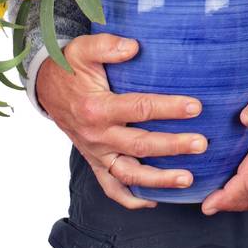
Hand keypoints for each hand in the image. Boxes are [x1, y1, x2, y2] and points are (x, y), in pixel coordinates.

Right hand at [37, 33, 207, 209]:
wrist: (46, 88)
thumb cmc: (70, 67)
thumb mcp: (83, 49)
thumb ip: (108, 46)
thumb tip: (133, 47)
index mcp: (97, 108)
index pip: (139, 109)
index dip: (169, 108)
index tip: (196, 107)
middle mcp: (97, 135)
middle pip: (140, 145)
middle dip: (173, 147)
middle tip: (201, 144)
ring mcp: (96, 152)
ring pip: (128, 174)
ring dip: (158, 180)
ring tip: (188, 179)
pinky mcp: (95, 161)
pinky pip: (111, 188)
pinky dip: (130, 199)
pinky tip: (153, 200)